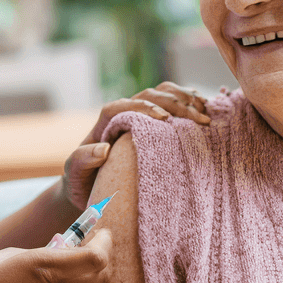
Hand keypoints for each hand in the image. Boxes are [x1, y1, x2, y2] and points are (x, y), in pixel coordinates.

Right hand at [0, 229, 111, 282]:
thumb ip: (31, 254)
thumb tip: (53, 252)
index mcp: (39, 266)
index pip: (93, 256)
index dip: (104, 242)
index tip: (101, 231)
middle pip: (102, 275)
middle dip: (107, 256)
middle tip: (97, 244)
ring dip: (98, 278)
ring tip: (86, 266)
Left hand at [60, 82, 209, 208]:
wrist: (92, 188)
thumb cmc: (82, 181)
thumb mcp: (74, 173)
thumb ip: (81, 160)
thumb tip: (103, 148)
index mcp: (105, 122)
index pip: (122, 106)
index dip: (143, 108)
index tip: (164, 119)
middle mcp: (125, 114)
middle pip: (149, 95)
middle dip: (174, 103)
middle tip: (199, 119)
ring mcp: (142, 117)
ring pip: (163, 94)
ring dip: (186, 99)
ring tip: (206, 113)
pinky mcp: (156, 125)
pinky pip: (174, 105)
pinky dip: (191, 104)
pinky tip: (208, 112)